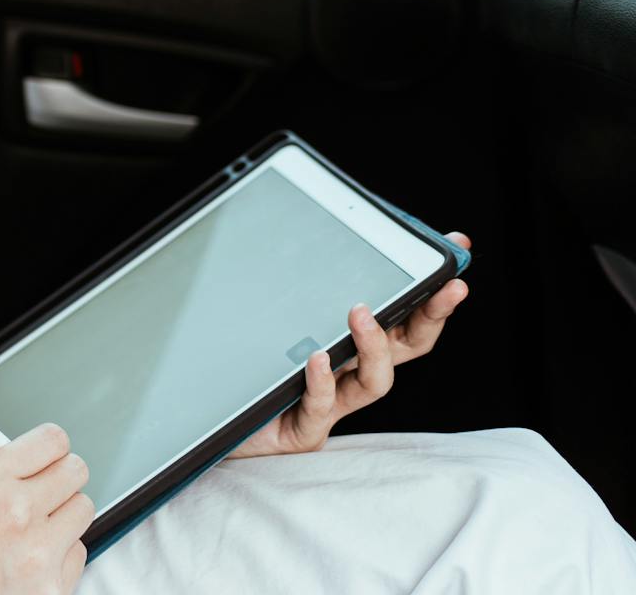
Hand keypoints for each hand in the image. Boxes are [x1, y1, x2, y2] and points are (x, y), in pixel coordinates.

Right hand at [0, 422, 90, 594]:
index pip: (53, 440)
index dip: (45, 444)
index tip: (39, 452)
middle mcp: (19, 513)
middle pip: (76, 470)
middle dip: (57, 472)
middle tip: (37, 484)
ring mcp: (39, 555)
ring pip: (82, 510)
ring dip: (60, 511)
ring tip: (28, 526)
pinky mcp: (51, 588)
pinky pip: (77, 553)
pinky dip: (59, 550)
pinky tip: (26, 557)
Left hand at [227, 230, 471, 458]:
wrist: (203, 417)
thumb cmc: (244, 365)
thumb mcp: (275, 317)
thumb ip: (298, 285)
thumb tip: (306, 229)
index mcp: (351, 346)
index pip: (405, 317)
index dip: (432, 290)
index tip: (456, 251)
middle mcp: (349, 375)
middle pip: (407, 348)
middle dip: (431, 316)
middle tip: (446, 288)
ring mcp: (331, 405)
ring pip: (375, 381)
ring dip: (374, 345)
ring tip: (360, 312)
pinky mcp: (304, 429)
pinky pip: (322, 406)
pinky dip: (321, 380)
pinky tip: (315, 357)